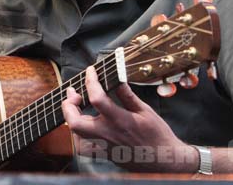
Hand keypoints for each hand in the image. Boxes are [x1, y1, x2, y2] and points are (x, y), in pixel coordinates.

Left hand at [62, 66, 196, 171]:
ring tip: (77, 106)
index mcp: (120, 120)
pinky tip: (83, 123)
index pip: (97, 98)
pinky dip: (77, 133)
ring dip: (72, 118)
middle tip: (74, 93)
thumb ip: (127, 95)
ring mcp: (103, 146)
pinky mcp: (103, 154)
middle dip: (68, 105)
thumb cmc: (157, 135)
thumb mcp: (145, 111)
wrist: (164, 162)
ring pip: (75, 135)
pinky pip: (81, 146)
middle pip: (75, 122)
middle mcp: (108, 134)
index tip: (90, 71)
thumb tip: (117, 77)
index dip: (90, 81)